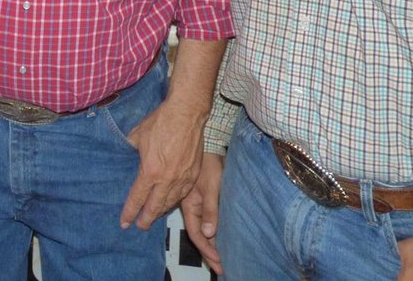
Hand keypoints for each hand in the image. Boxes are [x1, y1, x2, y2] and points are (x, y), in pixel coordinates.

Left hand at [119, 97, 205, 230]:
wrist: (186, 114)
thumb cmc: (160, 122)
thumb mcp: (137, 135)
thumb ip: (131, 150)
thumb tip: (126, 154)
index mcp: (150, 171)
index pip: (137, 198)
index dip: (130, 212)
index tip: (124, 222)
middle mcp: (166, 179)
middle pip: (155, 206)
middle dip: (146, 219)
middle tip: (140, 226)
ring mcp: (182, 178)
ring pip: (171, 202)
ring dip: (161, 211)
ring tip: (154, 215)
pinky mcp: (193, 173)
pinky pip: (183, 194)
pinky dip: (175, 201)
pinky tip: (171, 202)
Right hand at [180, 151, 224, 273]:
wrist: (207, 145)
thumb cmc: (209, 163)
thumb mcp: (211, 186)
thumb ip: (210, 208)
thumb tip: (208, 233)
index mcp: (190, 205)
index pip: (196, 234)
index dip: (207, 250)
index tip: (218, 263)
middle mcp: (192, 207)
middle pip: (199, 235)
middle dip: (209, 253)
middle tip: (221, 268)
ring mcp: (197, 203)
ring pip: (203, 229)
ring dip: (211, 244)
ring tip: (222, 258)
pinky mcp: (204, 198)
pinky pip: (206, 220)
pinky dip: (213, 231)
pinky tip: (219, 237)